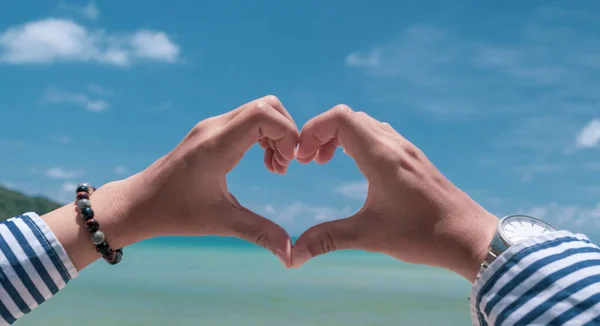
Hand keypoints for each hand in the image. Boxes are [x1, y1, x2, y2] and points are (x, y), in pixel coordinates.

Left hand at [46, 96, 297, 268]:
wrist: (139, 203)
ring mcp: (212, 126)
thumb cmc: (175, 212)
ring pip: (260, 109)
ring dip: (277, 134)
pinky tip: (264, 162)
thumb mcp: (220, 222)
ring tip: (276, 167)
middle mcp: (214, 127)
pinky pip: (249, 119)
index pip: (263, 113)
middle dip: (286, 132)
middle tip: (284, 165)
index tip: (288, 163)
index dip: (286, 133)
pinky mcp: (211, 131)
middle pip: (267, 105)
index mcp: (216, 145)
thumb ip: (259, 233)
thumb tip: (290, 256)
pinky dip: (265, 135)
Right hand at [291, 105, 498, 280]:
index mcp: (381, 156)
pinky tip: (354, 167)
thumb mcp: (369, 237)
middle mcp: (394, 145)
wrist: (470, 237)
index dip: (313, 130)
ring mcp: (406, 149)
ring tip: (324, 162)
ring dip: (339, 136)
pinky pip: (379, 134)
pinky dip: (357, 141)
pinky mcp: (414, 159)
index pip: (340, 118)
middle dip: (321, 133)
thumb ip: (328, 239)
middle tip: (309, 161)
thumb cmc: (423, 235)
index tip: (302, 158)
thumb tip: (293, 256)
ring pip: (365, 124)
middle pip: (349, 117)